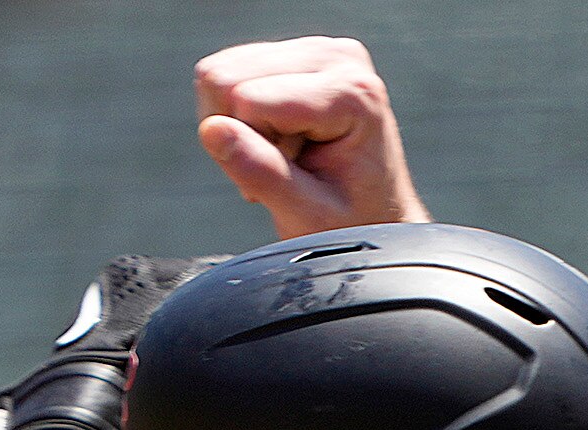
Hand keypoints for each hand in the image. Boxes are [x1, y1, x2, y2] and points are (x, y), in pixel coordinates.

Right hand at [195, 38, 427, 236]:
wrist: (376, 215)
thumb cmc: (351, 221)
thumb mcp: (308, 215)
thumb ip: (261, 172)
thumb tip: (211, 130)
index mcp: (351, 91)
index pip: (247, 98)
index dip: (249, 148)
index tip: (286, 180)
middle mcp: (336, 57)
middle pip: (227, 77)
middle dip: (240, 132)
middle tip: (282, 168)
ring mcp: (316, 50)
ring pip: (221, 74)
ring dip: (240, 125)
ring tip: (283, 156)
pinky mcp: (297, 54)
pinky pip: (230, 73)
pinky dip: (242, 115)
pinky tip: (279, 140)